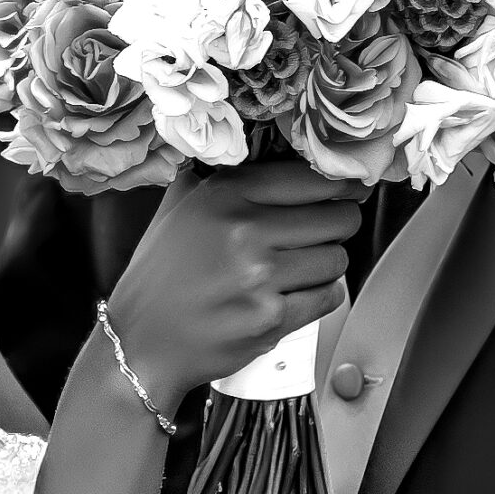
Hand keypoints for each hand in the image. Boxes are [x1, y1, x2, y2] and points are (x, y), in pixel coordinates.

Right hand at [108, 161, 362, 401]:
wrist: (142, 340)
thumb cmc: (162, 273)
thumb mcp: (181, 205)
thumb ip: (225, 176)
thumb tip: (278, 153)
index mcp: (226, 194)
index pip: (311, 178)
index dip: (342, 183)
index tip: (352, 188)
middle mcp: (245, 231)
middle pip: (336, 217)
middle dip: (341, 222)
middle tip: (332, 228)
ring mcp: (260, 277)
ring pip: (336, 258)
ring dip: (328, 262)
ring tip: (303, 265)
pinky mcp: (271, 319)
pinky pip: (328, 297)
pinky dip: (321, 294)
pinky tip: (296, 292)